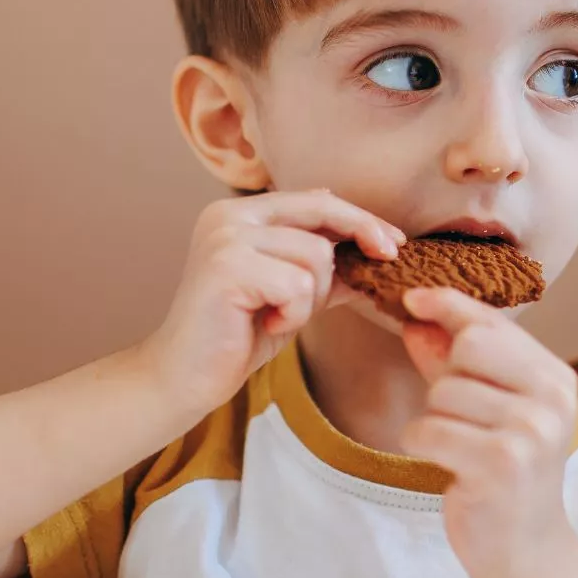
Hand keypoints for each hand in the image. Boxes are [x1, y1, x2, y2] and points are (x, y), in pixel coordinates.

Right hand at [140, 190, 403, 417]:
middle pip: (321, 212)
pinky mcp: (227, 268)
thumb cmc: (237, 335)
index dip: (360, 219)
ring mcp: (226, 238)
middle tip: (389, 257)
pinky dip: (294, 315)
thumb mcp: (291, 294)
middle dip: (362, 235)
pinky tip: (267, 325)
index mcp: (241, 213)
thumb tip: (376, 248)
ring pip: (315, 256)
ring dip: (311, 298)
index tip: (393, 242)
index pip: (315, 201)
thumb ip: (322, 267)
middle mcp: (228, 214)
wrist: (184, 376)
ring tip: (278, 316)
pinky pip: (297, 286)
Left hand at [399, 287, 577, 577]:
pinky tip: (448, 466)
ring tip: (460, 449)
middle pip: (468, 347)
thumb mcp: (488, 409)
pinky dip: (422, 445)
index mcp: (555, 377)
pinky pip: (429, 430)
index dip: (448, 304)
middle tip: (457, 415)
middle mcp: (551, 399)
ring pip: (443, 392)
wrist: (524, 549)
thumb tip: (418, 318)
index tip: (413, 298)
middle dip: (444, 377)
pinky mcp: (500, 464)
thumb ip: (454, 362)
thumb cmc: (503, 473)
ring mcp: (530, 431)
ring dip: (433, 420)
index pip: (492, 323)